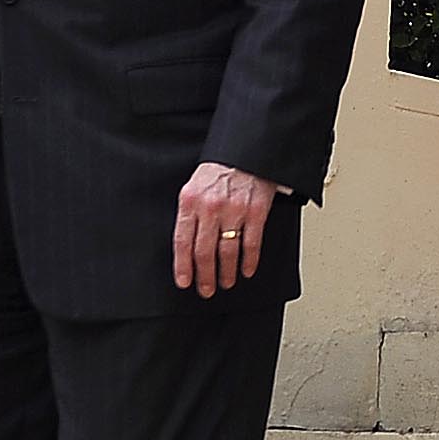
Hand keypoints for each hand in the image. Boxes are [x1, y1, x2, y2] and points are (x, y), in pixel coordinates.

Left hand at [173, 160, 281, 297]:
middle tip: (206, 289)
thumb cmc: (220, 168)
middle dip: (204, 276)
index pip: (183, 241)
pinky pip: (251, 243)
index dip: (183, 266)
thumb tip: (186, 246)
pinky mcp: (256, 211)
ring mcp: (234, 210)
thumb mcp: (194, 185)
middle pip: (204, 251)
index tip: (184, 282)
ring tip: (225, 283)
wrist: (247, 149)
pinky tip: (246, 270)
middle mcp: (210, 206)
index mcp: (190, 200)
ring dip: (225, 272)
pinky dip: (249, 261)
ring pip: (227, 251)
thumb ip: (190, 212)